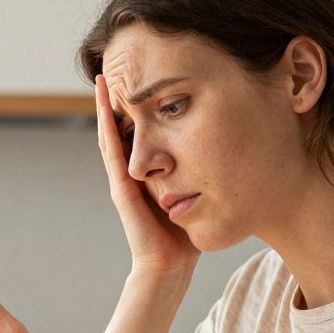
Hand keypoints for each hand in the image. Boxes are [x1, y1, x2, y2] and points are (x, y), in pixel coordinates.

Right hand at [94, 74, 200, 275]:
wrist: (169, 265)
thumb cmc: (184, 235)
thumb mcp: (196, 192)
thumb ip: (200, 174)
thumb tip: (230, 149)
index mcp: (147, 173)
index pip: (139, 133)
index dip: (137, 106)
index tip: (142, 78)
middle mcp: (131, 172)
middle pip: (121, 128)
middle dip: (118, 99)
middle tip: (116, 67)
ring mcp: (123, 179)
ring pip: (111, 134)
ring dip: (104, 106)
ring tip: (102, 77)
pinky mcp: (121, 187)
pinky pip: (112, 150)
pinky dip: (105, 126)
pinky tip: (104, 105)